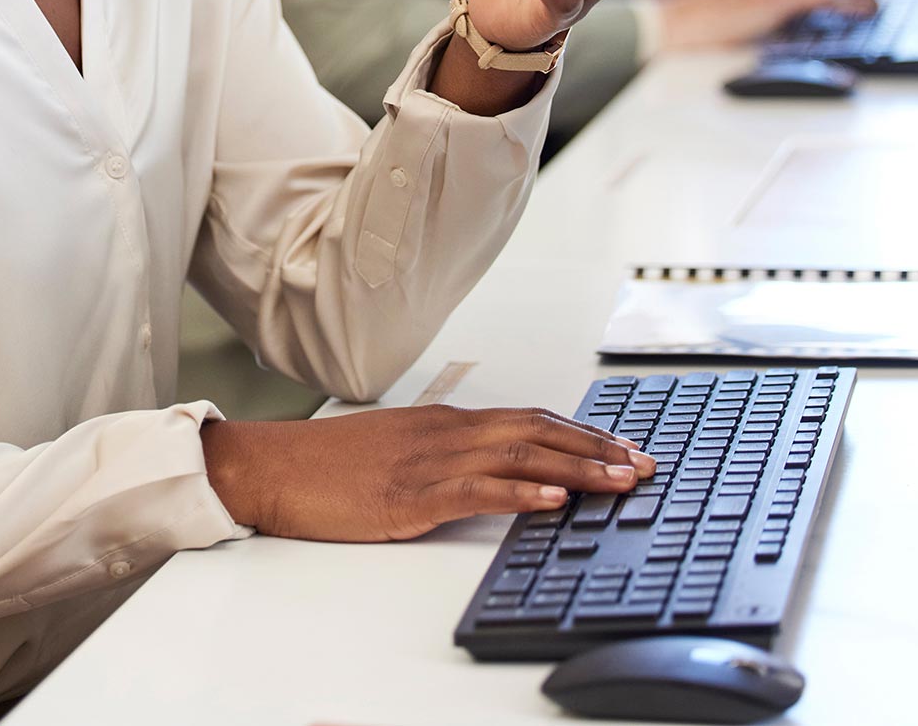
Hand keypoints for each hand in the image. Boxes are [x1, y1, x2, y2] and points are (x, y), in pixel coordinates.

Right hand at [200, 404, 655, 540]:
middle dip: (597, 448)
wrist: (272, 467)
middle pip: (537, 431)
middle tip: (645, 463)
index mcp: (445, 422)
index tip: (624, 447)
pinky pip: (475, 490)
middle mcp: (446, 433)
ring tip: (620, 479)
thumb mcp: (397, 451)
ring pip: (519, 455)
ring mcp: (429, 462)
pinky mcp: (410, 495)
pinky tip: (549, 498)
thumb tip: (490, 471)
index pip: (529, 419)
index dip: (582, 433)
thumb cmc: (327, 464)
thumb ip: (444, 456)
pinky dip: (518, 490)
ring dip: (576, 468)